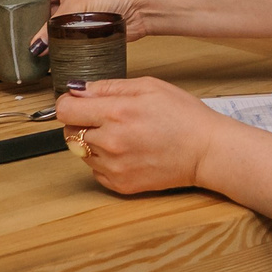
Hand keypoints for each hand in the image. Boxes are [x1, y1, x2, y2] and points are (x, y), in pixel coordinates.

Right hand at [0, 0, 155, 40]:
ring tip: (9, 49)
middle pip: (25, 5)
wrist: (141, 5)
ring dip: (27, 36)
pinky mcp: (76, 26)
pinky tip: (34, 57)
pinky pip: (54, 36)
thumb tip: (33, 47)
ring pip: (39, 23)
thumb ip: (50, 28)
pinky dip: (45, 45)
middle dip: (10, 21)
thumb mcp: (73, 6)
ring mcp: (66, 9)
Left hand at [57, 77, 221, 194]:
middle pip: (70, 131)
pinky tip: (128, 152)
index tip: (79, 103)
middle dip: (83, 122)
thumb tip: (79, 90)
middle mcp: (110, 142)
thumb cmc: (184, 116)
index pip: (64, 110)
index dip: (69, 103)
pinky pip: (96, 171)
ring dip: (94, 143)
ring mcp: (114, 166)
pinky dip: (105, 161)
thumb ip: (109, 87)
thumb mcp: (150, 86)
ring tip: (124, 136)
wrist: (206, 151)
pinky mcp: (120, 184)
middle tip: (109, 119)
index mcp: (116, 113)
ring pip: (82, 152)